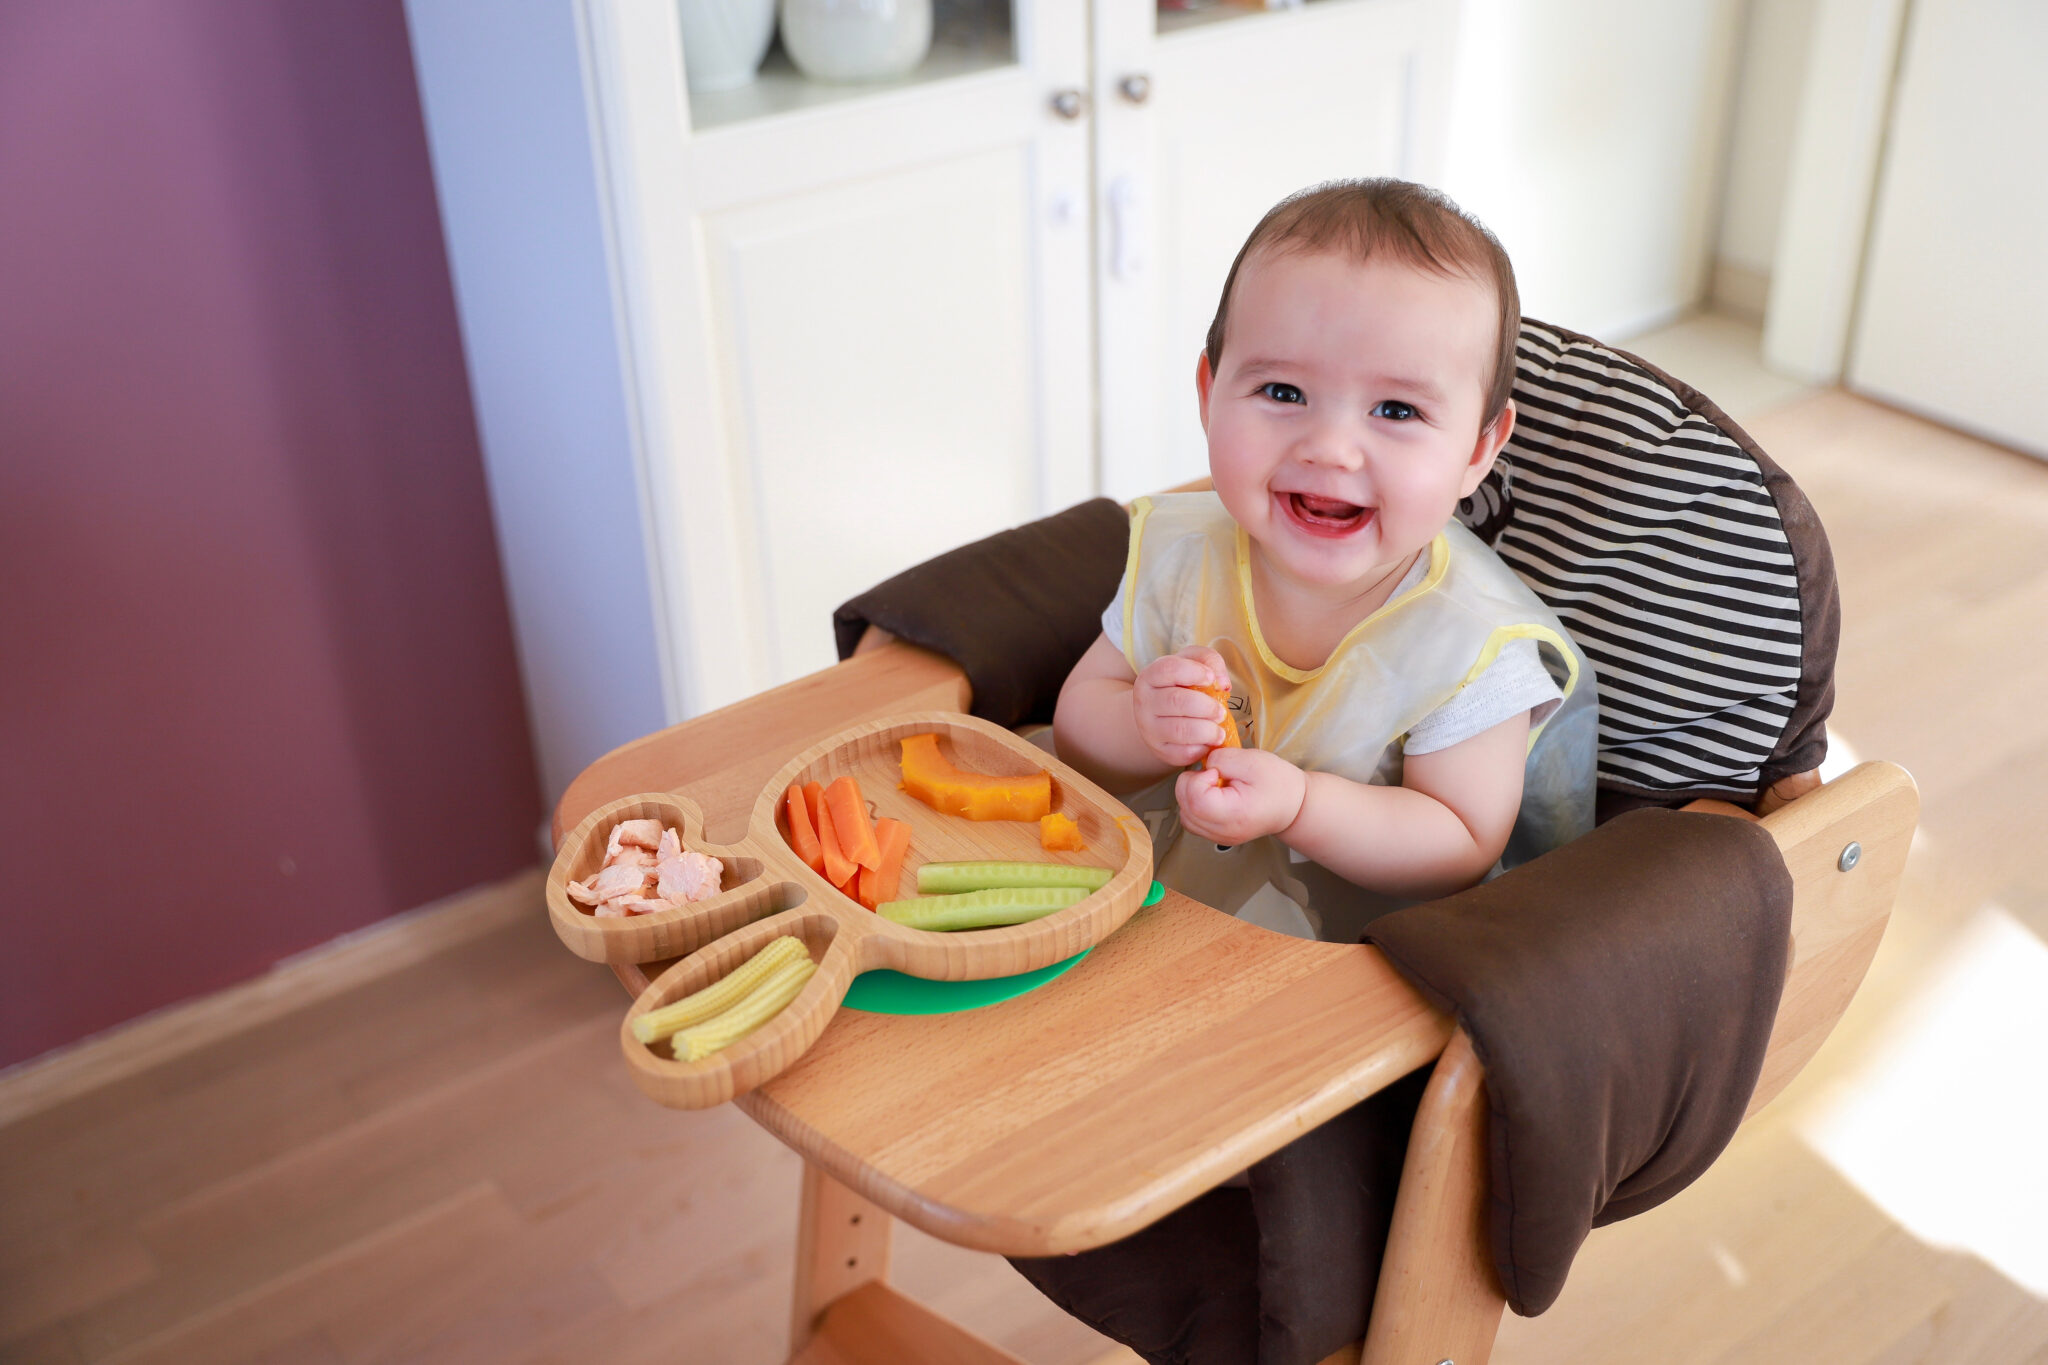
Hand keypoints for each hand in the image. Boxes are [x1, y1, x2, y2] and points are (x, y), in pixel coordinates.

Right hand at [1132, 646, 1232, 768]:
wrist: (1160, 716)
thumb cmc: (1181, 685)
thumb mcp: (1191, 663)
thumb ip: (1209, 661)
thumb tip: (1222, 684)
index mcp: (1150, 676)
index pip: (1168, 669)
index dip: (1195, 672)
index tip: (1212, 679)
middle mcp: (1144, 702)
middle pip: (1177, 701)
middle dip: (1207, 707)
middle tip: (1221, 712)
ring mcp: (1149, 729)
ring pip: (1180, 730)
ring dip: (1208, 731)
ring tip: (1220, 731)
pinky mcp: (1160, 750)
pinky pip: (1184, 752)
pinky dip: (1202, 748)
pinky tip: (1209, 742)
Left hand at [1175, 746, 1307, 845]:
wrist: (1293, 806)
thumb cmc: (1278, 784)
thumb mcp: (1253, 760)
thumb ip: (1222, 759)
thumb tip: (1203, 763)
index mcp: (1234, 814)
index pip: (1195, 799)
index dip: (1198, 778)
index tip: (1215, 770)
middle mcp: (1224, 832)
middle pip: (1185, 808)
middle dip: (1192, 784)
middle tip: (1214, 775)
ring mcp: (1219, 837)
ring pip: (1185, 816)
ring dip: (1191, 795)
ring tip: (1213, 785)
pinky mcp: (1217, 836)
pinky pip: (1193, 821)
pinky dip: (1195, 805)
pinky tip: (1211, 795)